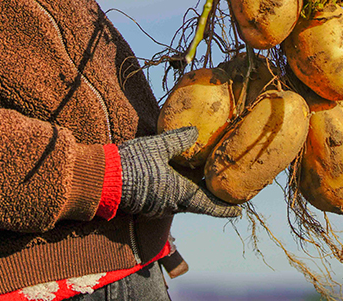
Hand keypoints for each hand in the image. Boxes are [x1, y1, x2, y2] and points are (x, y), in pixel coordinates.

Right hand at [118, 127, 240, 217]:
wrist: (103, 180)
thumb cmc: (133, 164)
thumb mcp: (158, 146)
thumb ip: (178, 139)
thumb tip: (196, 132)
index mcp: (181, 193)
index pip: (210, 205)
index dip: (225, 208)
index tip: (239, 211)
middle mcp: (172, 204)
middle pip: (197, 202)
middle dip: (209, 196)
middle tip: (221, 189)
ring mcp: (158, 206)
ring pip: (181, 200)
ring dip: (191, 192)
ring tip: (199, 179)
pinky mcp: (146, 204)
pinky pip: (167, 198)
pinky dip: (176, 190)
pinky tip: (174, 177)